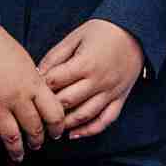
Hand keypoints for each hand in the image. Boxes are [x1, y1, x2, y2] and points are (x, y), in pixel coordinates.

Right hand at [0, 27, 65, 165]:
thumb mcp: (25, 60)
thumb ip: (34, 81)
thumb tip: (42, 97)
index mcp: (32, 83)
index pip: (54, 113)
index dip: (58, 127)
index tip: (56, 133)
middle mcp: (16, 97)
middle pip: (34, 128)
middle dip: (37, 141)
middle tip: (36, 146)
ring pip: (11, 137)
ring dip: (17, 151)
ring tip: (18, 157)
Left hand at [36, 19, 146, 139]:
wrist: (135, 31)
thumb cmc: (103, 31)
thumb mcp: (75, 37)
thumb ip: (55, 56)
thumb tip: (37, 74)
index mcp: (85, 63)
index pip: (55, 81)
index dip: (40, 86)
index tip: (30, 89)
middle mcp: (99, 81)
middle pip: (67, 101)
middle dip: (49, 108)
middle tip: (36, 112)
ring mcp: (111, 92)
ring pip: (85, 115)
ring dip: (66, 124)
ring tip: (51, 126)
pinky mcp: (120, 98)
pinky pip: (105, 120)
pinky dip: (90, 130)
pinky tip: (75, 134)